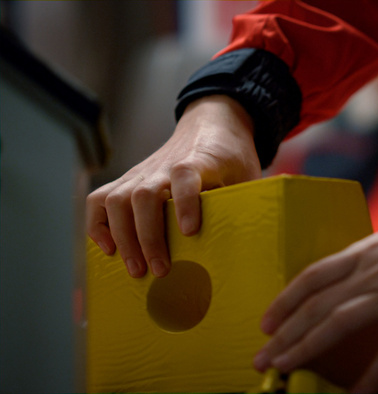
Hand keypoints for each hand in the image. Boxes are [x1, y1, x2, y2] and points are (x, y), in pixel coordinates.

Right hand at [86, 95, 260, 277]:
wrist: (212, 123)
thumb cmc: (232, 157)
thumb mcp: (247, 176)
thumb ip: (244, 204)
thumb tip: (247, 246)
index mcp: (200, 161)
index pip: (186, 175)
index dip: (185, 202)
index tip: (189, 232)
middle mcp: (164, 166)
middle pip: (144, 195)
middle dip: (148, 236)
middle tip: (159, 270)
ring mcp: (143, 172)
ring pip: (117, 199)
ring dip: (122, 237)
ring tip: (136, 269)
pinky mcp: (130, 179)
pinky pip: (100, 199)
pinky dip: (98, 224)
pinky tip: (109, 249)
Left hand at [253, 202, 377, 392]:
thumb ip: (370, 263)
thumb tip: (353, 284)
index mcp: (365, 252)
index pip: (312, 277)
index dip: (285, 301)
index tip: (267, 321)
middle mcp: (371, 274)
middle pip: (316, 305)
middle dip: (284, 332)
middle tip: (263, 356)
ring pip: (337, 324)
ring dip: (305, 348)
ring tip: (284, 367)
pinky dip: (369, 377)